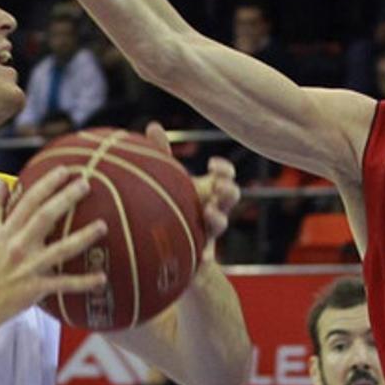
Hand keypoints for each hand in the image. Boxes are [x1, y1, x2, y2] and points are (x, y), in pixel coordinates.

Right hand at [0, 169, 107, 330]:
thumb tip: (0, 182)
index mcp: (8, 230)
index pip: (28, 201)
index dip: (46, 185)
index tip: (64, 171)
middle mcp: (19, 245)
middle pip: (45, 217)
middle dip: (65, 199)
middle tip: (85, 184)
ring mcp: (29, 267)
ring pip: (60, 249)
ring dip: (83, 237)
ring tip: (103, 226)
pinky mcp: (37, 288)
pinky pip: (64, 284)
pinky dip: (83, 282)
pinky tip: (102, 278)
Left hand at [141, 122, 239, 259]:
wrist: (170, 245)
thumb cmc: (171, 204)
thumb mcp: (168, 179)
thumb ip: (162, 154)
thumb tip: (154, 125)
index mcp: (207, 188)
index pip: (224, 175)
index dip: (224, 170)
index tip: (212, 165)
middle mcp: (214, 207)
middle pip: (231, 197)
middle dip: (228, 190)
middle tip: (218, 187)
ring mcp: (210, 230)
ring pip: (221, 223)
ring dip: (218, 218)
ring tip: (208, 213)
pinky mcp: (203, 251)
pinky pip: (208, 254)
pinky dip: (208, 256)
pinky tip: (205, 258)